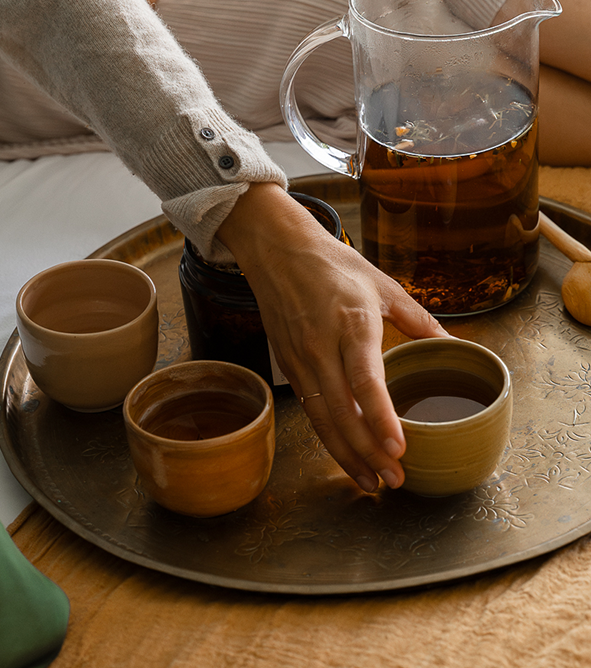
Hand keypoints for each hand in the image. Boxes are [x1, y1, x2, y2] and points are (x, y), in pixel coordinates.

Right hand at [217, 183, 449, 492]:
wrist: (279, 252)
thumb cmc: (333, 265)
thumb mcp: (383, 286)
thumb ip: (420, 320)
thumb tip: (454, 346)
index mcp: (352, 323)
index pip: (365, 380)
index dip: (380, 418)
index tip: (399, 448)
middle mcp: (321, 347)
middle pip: (341, 412)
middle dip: (367, 452)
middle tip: (394, 481)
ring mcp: (300, 359)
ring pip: (321, 418)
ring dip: (346, 454)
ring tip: (372, 481)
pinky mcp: (287, 366)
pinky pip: (309, 409)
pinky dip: (328, 437)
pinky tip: (346, 454)